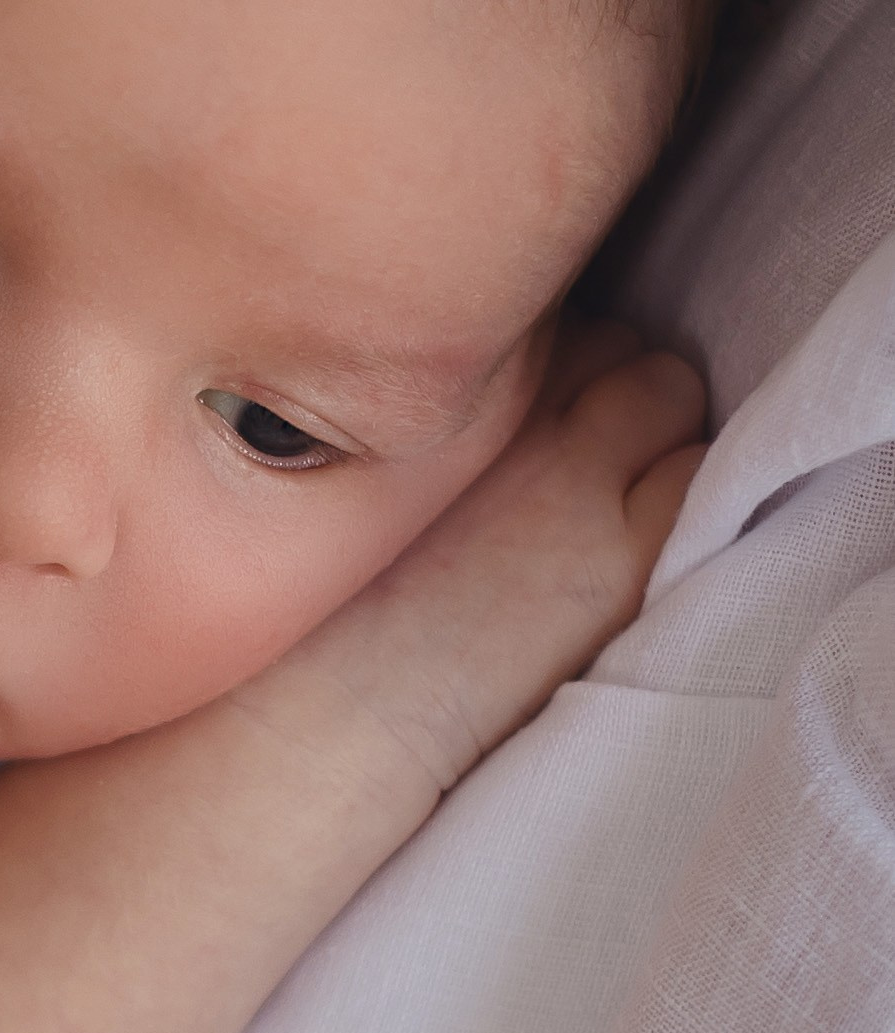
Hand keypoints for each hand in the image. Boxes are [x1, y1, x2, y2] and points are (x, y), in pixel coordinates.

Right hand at [264, 332, 705, 809]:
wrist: (345, 709)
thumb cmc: (337, 609)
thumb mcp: (370, 474)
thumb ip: (438, 416)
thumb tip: (491, 390)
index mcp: (446, 390)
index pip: (546, 324)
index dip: (553, 370)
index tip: (538, 414)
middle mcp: (517, 413)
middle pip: (613, 344)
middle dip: (609, 385)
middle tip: (584, 451)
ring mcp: (580, 479)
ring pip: (668, 392)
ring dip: (654, 427)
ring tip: (615, 493)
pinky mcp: (627, 553)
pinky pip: (696, 473)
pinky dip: (680, 488)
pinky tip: (637, 536)